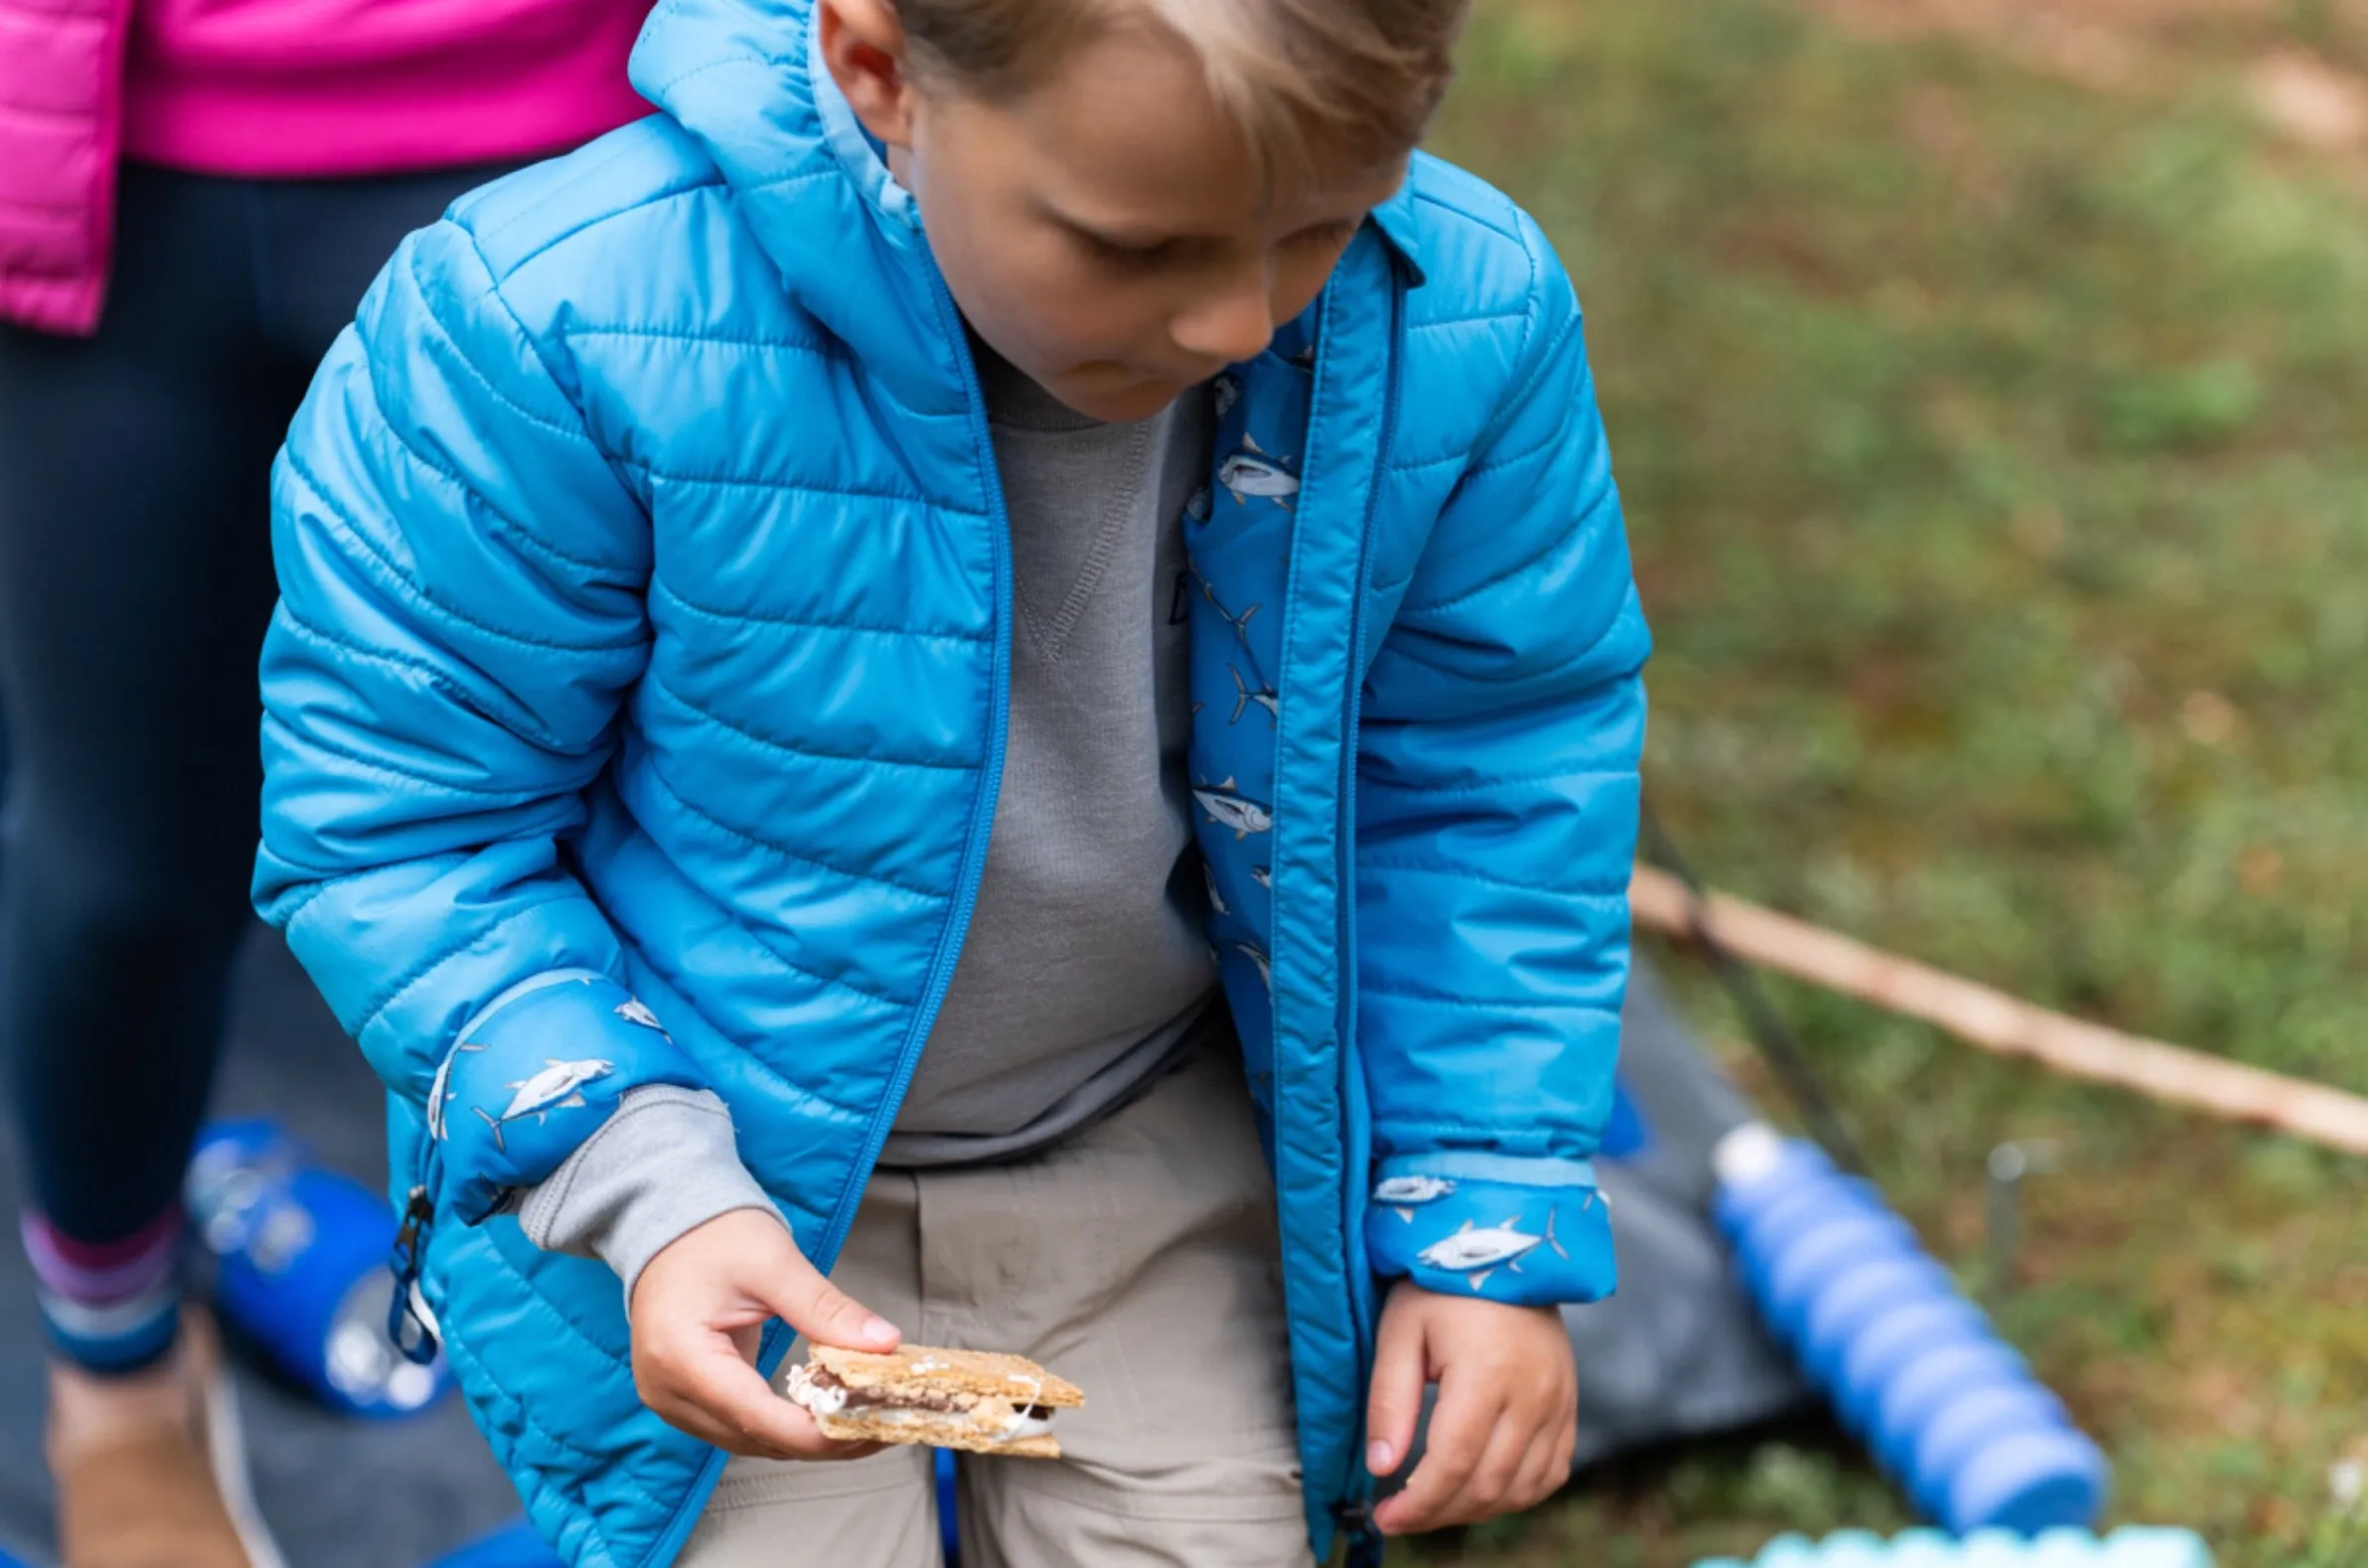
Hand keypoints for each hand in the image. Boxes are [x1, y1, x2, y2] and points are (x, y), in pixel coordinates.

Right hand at [629, 1208, 901, 1459]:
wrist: (671, 1225)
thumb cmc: (713, 1236)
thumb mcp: (774, 1263)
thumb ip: (826, 1309)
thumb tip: (883, 1343)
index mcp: (680, 1356)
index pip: (755, 1415)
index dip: (815, 1431)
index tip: (870, 1425)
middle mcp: (668, 1391)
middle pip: (755, 1438)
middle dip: (823, 1439)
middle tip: (885, 1424)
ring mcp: (674, 1401)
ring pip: (751, 1441)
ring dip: (808, 1437)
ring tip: (867, 1420)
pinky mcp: (689, 1399)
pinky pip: (743, 1426)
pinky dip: (787, 1424)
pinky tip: (828, 1411)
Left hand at [1364, 1280, 1576, 1534]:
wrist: (1508, 1250)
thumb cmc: (1444, 1286)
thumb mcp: (1401, 1331)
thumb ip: (1390, 1401)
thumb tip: (1382, 1468)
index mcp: (1487, 1372)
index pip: (1453, 1463)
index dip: (1419, 1502)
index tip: (1386, 1517)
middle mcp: (1533, 1394)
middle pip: (1488, 1485)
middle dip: (1439, 1513)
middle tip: (1401, 1516)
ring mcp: (1559, 1402)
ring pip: (1521, 1488)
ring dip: (1475, 1509)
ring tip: (1435, 1505)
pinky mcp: (1569, 1405)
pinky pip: (1551, 1473)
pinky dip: (1516, 1494)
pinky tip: (1481, 1490)